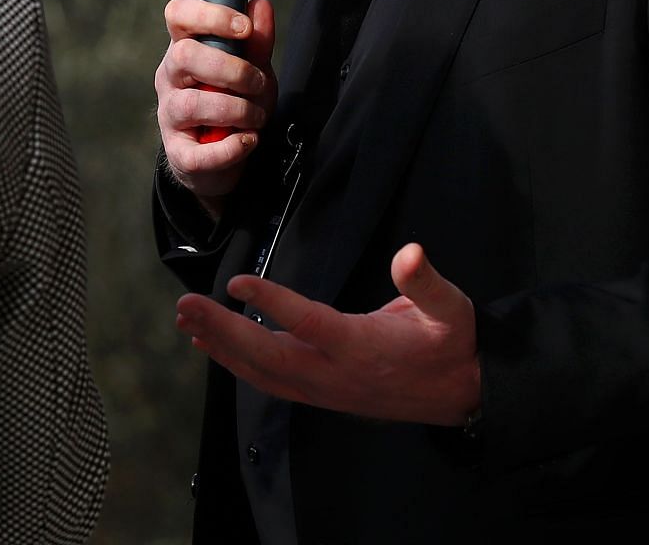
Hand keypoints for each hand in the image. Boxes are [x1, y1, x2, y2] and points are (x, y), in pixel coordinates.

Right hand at [155, 0, 277, 209]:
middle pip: (184, 56)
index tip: (243, 28)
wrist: (225, 159)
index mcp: (185, 48)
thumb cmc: (234, 102)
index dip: (209, 15)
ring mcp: (170, 115)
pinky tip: (248, 140)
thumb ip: (257, 41)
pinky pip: (199, 153)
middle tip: (257, 83)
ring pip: (192, 104)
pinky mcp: (179, 153)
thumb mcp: (252, 69)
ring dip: (237, 110)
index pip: (178, 16)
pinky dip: (230, 148)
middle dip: (231, 69)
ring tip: (257, 117)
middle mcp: (170, 78)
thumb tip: (259, 5)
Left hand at [174, 242, 481, 426]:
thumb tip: (411, 252)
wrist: (461, 396)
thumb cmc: (452, 343)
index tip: (238, 282)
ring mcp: (324, 389)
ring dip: (221, 346)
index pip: (310, 325)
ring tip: (187, 321)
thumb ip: (426, 282)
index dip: (273, 303)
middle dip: (224, 332)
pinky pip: (269, 382)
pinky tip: (211, 346)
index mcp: (364, 348)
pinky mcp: (319, 394)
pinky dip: (236, 363)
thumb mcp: (452, 309)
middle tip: (187, 307)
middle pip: (270, 357)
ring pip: (263, 373)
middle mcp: (336, 374)